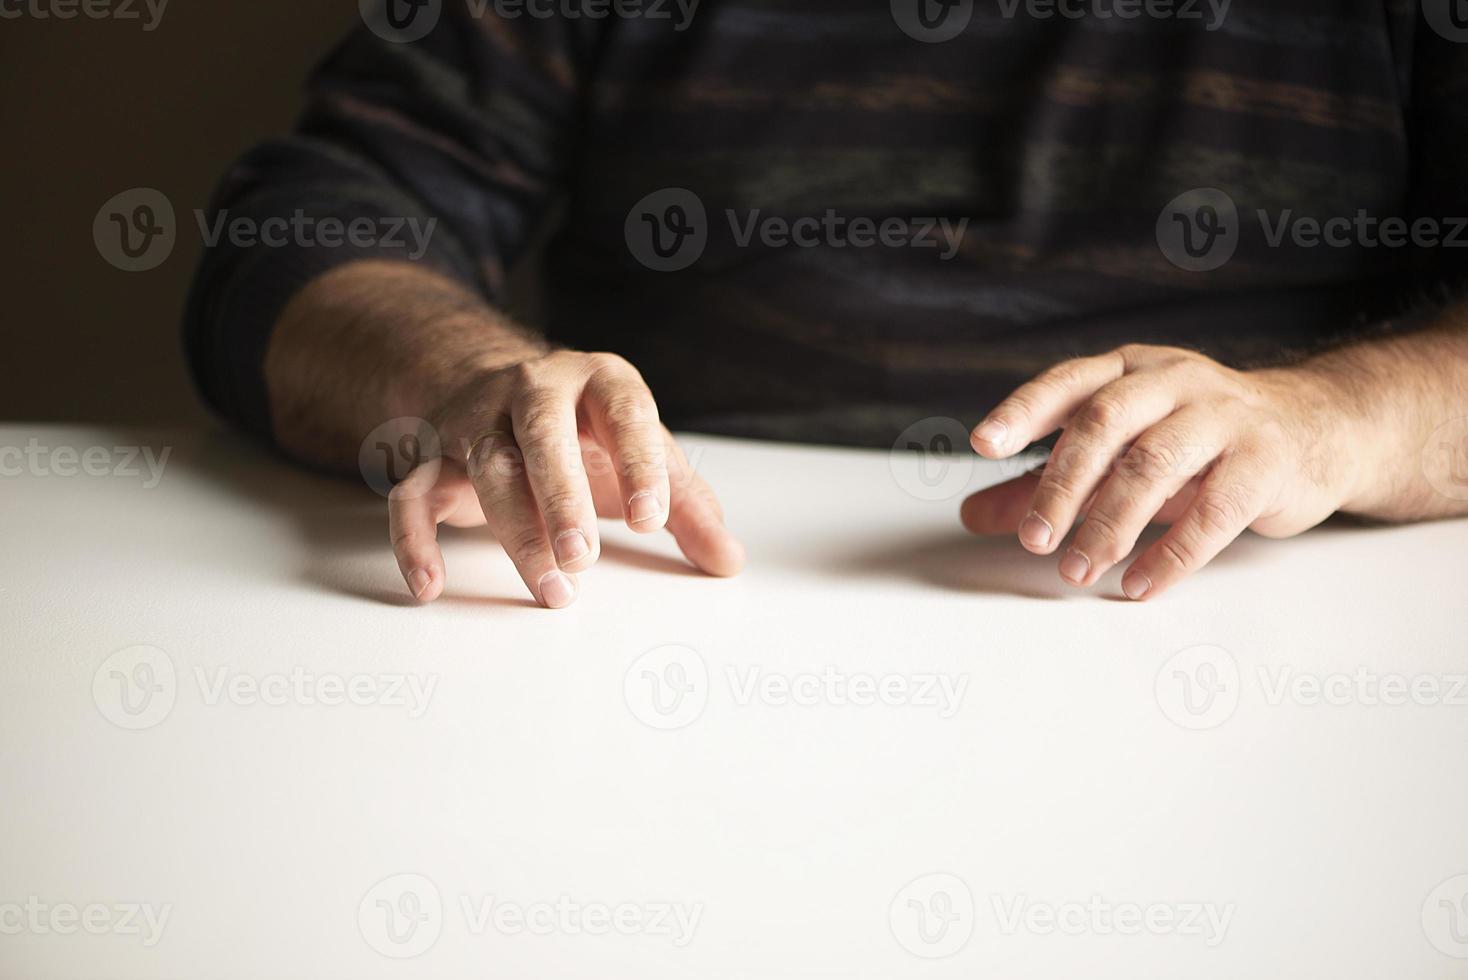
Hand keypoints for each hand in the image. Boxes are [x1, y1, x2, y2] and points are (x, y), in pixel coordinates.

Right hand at [388, 351, 743, 607]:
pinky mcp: (433, 456)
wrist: (498, 384)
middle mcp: (535, 390)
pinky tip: (430, 587)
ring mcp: (478, 420)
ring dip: (517, 531)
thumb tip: (728, 561)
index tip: (653, 520)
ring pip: (486, 467)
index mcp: (599, 382)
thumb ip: (688, 506)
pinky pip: (412, 495)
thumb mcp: (644, 454)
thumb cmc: (588, 432)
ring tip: (553, 588)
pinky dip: (415, 540)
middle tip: (582, 557)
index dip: (638, 463)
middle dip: (561, 497)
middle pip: (541, 435)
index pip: (624, 412)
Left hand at [962, 344, 1360, 599]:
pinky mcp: (1265, 462)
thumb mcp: (1122, 451)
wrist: (1317, 428)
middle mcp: (1174, 382)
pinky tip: (1141, 584)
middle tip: (1033, 538)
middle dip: (1062, 485)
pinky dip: (1174, 553)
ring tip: (1078, 571)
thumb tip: (973, 516)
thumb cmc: (1200, 440)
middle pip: (1106, 423)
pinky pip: (1215, 511)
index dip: (1024, 411)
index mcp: (1130, 372)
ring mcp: (1224, 417)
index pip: (1068, 384)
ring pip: (1155, 464)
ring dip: (1110, 524)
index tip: (983, 445)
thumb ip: (1047, 481)